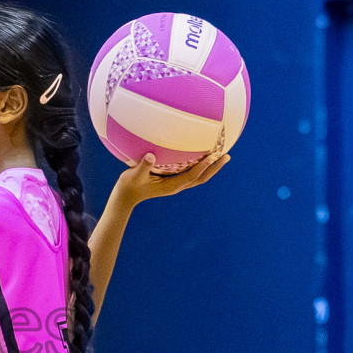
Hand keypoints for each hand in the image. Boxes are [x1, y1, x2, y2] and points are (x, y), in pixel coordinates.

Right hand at [110, 151, 229, 208]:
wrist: (125, 197)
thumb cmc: (128, 186)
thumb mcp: (133, 175)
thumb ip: (143, 166)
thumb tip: (151, 156)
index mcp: (170, 186)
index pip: (191, 176)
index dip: (202, 167)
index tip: (212, 156)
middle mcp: (177, 186)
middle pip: (201, 178)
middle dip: (214, 168)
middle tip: (227, 156)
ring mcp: (176, 185)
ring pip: (199, 177)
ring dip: (211, 168)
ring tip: (222, 156)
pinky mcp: (173, 182)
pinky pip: (192, 174)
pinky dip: (201, 167)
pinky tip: (204, 158)